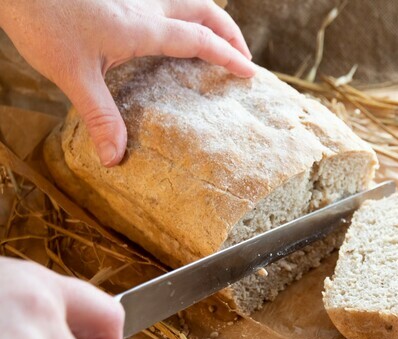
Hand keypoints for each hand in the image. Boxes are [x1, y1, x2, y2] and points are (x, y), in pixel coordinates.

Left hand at [0, 0, 254, 166]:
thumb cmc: (42, 19)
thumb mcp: (73, 74)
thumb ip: (100, 116)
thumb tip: (114, 158)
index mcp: (144, 28)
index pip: (200, 40)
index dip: (229, 56)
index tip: (250, 73)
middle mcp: (147, 5)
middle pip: (205, 10)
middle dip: (230, 33)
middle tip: (242, 56)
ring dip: (210, 17)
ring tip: (218, 39)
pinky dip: (185, 11)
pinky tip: (175, 25)